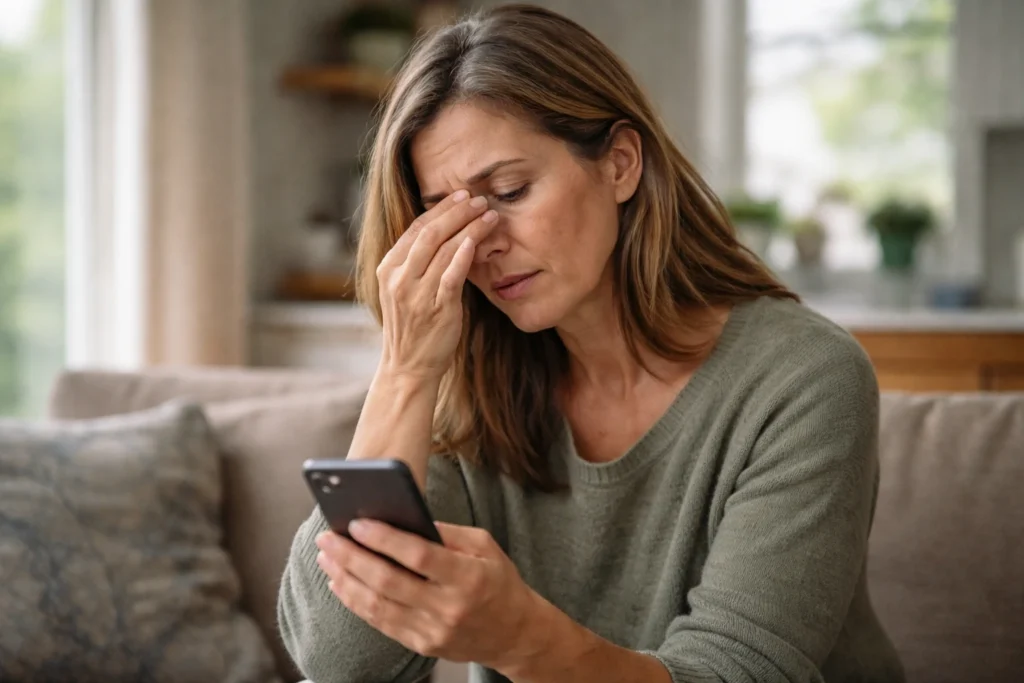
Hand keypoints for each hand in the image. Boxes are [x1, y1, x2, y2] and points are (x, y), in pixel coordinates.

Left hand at [315, 520, 541, 672]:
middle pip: (389, 582)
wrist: (515, 634)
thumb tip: (405, 517)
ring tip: (327, 558)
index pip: (419, 556)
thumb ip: (447, 533)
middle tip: (328, 538)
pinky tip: (341, 583)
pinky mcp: (421, 645)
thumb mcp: (485, 546)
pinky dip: (356, 602)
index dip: (384, 539)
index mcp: (468, 577)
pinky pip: (380, 623)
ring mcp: (433, 631)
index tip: (357, 523)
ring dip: (346, 580)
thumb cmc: (498, 582)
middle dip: (352, 557)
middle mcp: (448, 607)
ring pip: (377, 605)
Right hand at [376, 190, 497, 380]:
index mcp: (389, 268)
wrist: (408, 366)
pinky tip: (476, 241)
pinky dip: (463, 256)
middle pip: (430, 232)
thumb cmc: (412, 326)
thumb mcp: (404, 289)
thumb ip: (418, 262)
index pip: (416, 228)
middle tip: (479, 199)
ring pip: (443, 250)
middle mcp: (399, 278)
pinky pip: (450, 277)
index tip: (462, 195)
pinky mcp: (436, 309)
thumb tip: (445, 231)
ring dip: (469, 228)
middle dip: (457, 211)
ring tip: (489, 215)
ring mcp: (416, 294)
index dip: (440, 208)